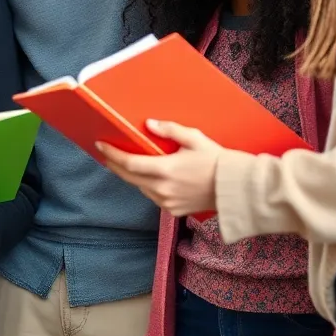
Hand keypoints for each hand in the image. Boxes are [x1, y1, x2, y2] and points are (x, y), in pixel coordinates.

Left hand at [95, 119, 222, 216]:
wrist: (235, 188)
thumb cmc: (216, 161)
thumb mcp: (194, 138)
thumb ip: (169, 130)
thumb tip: (148, 124)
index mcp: (166, 170)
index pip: (129, 163)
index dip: (112, 154)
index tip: (100, 146)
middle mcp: (163, 189)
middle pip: (129, 177)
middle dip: (115, 164)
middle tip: (106, 153)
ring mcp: (167, 202)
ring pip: (140, 188)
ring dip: (131, 176)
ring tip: (125, 163)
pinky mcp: (173, 210)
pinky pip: (153, 196)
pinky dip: (147, 186)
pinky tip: (148, 177)